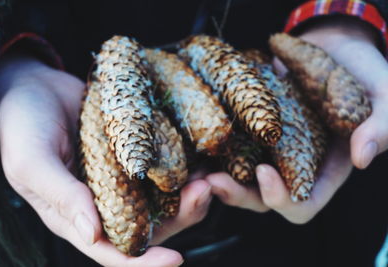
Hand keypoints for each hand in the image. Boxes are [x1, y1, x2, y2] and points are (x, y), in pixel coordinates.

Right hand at [0, 55, 211, 265]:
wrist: (34, 86)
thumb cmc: (23, 125)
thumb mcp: (32, 162)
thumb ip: (61, 198)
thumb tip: (92, 237)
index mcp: (78, 217)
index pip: (114, 252)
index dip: (144, 264)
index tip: (176, 261)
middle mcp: (106, 203)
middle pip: (151, 226)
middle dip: (183, 216)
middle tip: (205, 191)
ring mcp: (123, 178)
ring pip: (163, 198)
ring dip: (190, 192)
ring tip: (210, 175)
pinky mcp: (134, 154)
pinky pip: (162, 166)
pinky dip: (183, 165)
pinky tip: (200, 155)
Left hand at [207, 17, 387, 222]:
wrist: (335, 46)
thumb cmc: (365, 73)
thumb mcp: (386, 97)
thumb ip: (381, 127)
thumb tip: (363, 157)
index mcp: (324, 170)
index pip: (301, 205)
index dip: (281, 199)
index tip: (263, 171)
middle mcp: (294, 165)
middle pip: (261, 198)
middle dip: (237, 194)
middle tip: (212, 180)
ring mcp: (271, 148)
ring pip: (240, 177)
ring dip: (218, 177)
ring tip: (197, 169)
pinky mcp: (253, 128)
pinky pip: (231, 146)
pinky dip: (214, 148)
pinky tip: (197, 140)